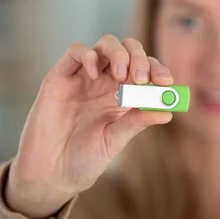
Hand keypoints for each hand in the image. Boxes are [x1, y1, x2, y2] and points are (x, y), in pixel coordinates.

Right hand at [6, 36, 173, 218]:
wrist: (51, 173)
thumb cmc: (85, 158)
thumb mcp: (115, 141)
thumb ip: (136, 123)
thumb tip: (168, 112)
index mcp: (124, 95)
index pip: (146, 71)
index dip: (158, 70)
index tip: (166, 82)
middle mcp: (106, 82)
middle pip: (129, 51)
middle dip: (140, 59)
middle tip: (141, 79)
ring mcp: (83, 77)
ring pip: (105, 44)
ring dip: (119, 53)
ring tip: (121, 76)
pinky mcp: (60, 77)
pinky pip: (75, 52)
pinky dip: (88, 55)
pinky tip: (93, 73)